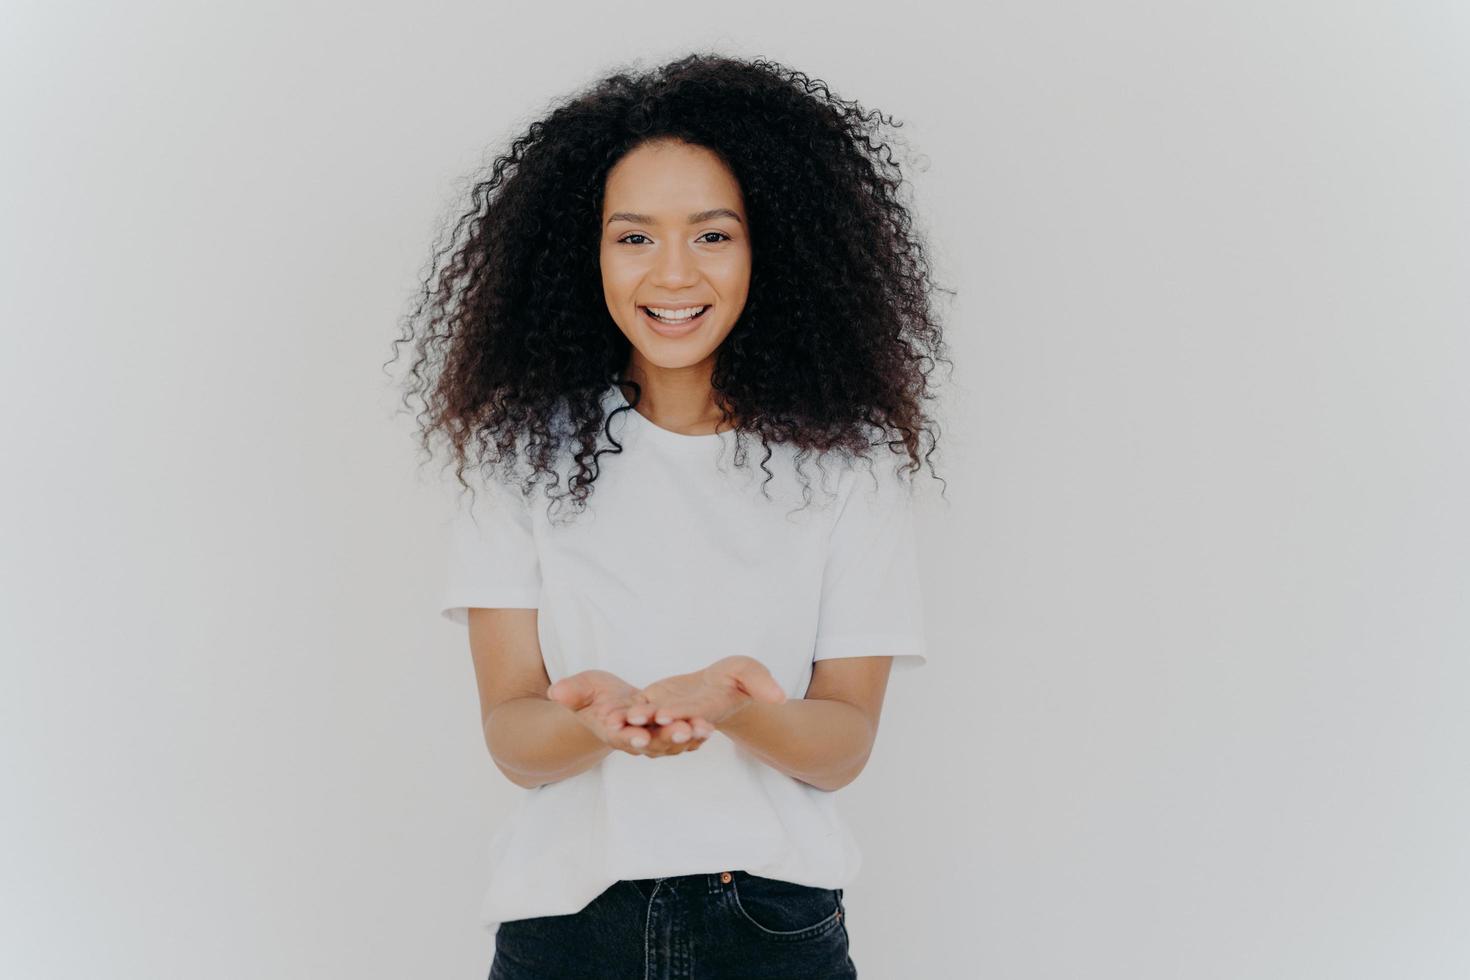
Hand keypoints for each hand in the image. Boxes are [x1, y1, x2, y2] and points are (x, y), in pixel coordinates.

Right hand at [546, 669, 706, 757]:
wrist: (609, 706)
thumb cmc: (594, 696)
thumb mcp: (582, 689)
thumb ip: (571, 692)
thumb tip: (555, 691)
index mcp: (614, 732)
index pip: (622, 736)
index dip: (631, 736)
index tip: (640, 735)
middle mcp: (636, 741)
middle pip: (654, 743)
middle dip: (669, 737)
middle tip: (684, 730)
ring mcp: (654, 740)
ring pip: (673, 742)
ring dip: (689, 738)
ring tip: (705, 728)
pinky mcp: (668, 735)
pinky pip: (684, 737)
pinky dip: (697, 734)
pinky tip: (710, 727)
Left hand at [627, 655, 787, 734]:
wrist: (721, 686)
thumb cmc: (739, 678)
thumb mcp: (750, 672)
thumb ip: (762, 683)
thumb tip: (780, 697)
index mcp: (710, 709)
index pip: (697, 714)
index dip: (683, 715)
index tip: (668, 714)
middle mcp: (686, 717)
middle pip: (668, 723)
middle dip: (650, 723)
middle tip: (632, 720)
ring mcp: (670, 713)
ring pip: (649, 722)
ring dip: (632, 722)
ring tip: (613, 718)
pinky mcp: (655, 706)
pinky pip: (638, 712)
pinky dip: (624, 713)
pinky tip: (606, 711)